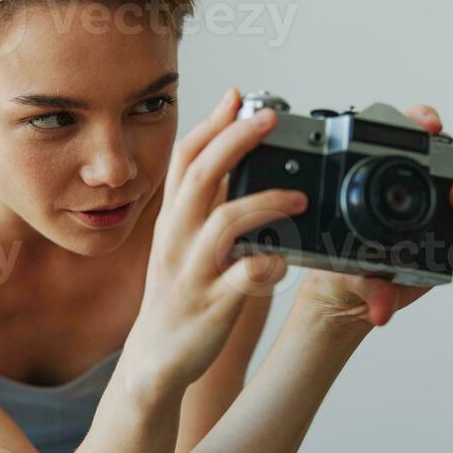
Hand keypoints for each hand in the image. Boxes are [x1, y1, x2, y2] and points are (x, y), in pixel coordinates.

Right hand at [129, 88, 303, 389]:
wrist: (155, 356)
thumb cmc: (178, 293)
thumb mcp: (179, 241)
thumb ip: (201, 202)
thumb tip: (228, 157)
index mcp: (172, 219)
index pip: (184, 158)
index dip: (211, 123)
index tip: (238, 96)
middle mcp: (177, 238)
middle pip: (200, 175)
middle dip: (236, 140)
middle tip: (271, 118)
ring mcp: (193, 270)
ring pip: (224, 223)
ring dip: (264, 202)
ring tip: (297, 198)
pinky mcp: (213, 303)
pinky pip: (245, 276)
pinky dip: (270, 264)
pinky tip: (284, 261)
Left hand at [297, 104, 452, 327]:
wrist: (351, 294)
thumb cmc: (341, 267)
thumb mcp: (347, 271)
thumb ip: (366, 286)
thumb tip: (381, 308)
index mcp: (380, 174)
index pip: (406, 131)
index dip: (423, 120)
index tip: (431, 127)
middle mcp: (412, 185)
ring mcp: (434, 205)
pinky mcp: (448, 228)